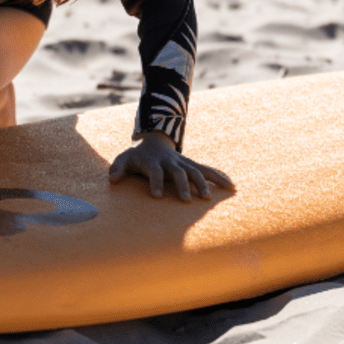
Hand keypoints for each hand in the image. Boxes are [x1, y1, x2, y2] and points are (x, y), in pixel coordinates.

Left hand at [109, 131, 234, 201]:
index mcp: (154, 163)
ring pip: (195, 172)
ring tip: (208, 198)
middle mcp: (171, 163)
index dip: (155, 183)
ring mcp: (183, 163)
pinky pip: (208, 171)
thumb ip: (118, 168)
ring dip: (202, 183)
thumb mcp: (124, 159)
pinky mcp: (193, 166)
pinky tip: (231, 186)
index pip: (154, 173)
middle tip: (185, 200)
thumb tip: (112, 178)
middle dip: (182, 186)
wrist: (154, 143)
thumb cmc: (137, 157)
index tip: (155, 196)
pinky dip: (220, 177)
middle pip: (178, 173)